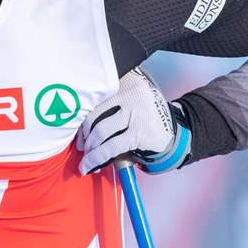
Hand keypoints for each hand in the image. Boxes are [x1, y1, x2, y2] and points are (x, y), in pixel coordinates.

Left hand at [76, 67, 190, 174]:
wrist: (170, 131)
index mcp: (124, 81)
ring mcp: (136, 112)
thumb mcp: (126, 102)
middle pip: (94, 114)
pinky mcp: (140, 132)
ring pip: (100, 131)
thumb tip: (78, 127)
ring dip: (89, 148)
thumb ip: (106, 106)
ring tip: (87, 156)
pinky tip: (89, 165)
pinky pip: (111, 146)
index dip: (80, 118)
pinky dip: (96, 158)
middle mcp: (129, 93)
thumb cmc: (141, 118)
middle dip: (84, 134)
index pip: (94, 98)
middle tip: (82, 146)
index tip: (77, 131)